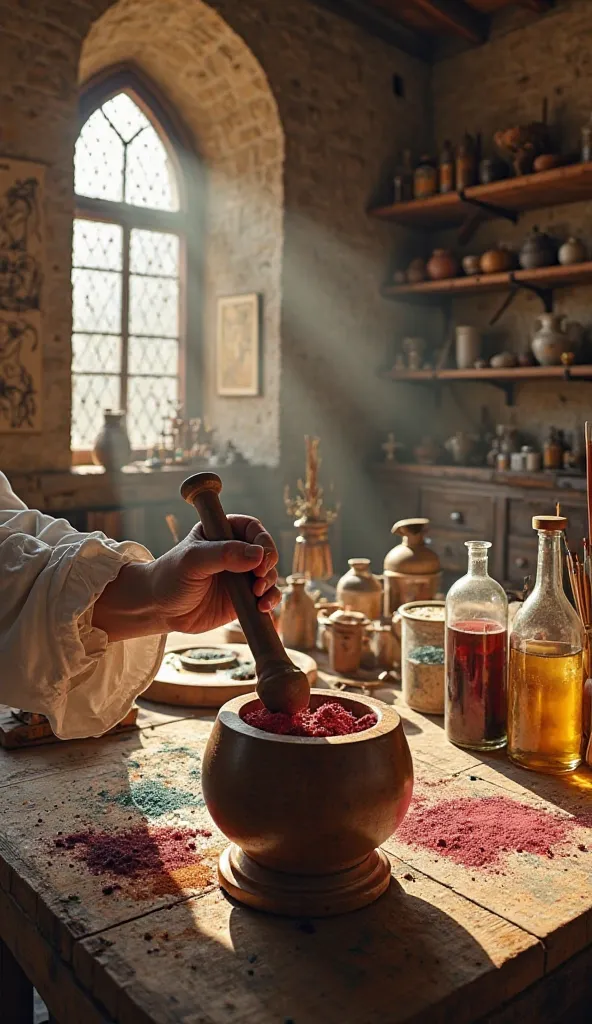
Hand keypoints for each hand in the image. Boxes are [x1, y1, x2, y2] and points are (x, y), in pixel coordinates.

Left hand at [92, 515, 279, 641]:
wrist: (159, 608)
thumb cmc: (170, 576)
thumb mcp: (193, 561)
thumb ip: (223, 555)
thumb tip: (258, 555)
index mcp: (222, 533)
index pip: (252, 529)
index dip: (262, 541)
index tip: (260, 558)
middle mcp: (235, 552)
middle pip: (266, 552)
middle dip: (269, 565)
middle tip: (260, 578)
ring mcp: (241, 576)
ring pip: (269, 575)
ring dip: (271, 584)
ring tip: (259, 595)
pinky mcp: (243, 599)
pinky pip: (265, 597)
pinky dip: (270, 601)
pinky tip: (263, 608)